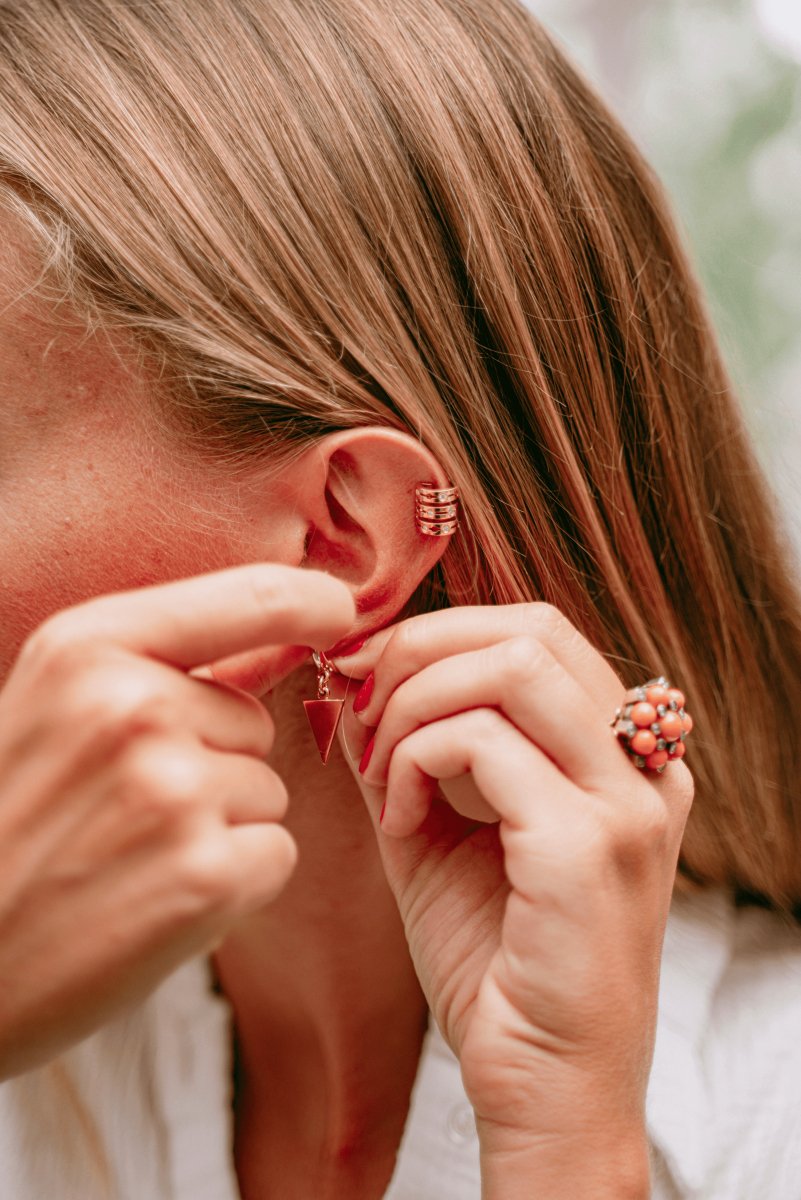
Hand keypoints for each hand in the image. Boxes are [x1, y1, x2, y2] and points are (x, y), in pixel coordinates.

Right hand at [0, 564, 353, 1078]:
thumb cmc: (10, 826)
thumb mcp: (56, 709)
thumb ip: (163, 662)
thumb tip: (285, 633)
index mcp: (88, 648)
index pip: (249, 596)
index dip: (310, 602)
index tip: (339, 611)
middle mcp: (133, 707)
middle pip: (253, 723)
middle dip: (210, 766)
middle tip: (123, 814)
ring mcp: (172, 791)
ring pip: (266, 792)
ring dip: (219, 829)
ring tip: (129, 859)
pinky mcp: (205, 876)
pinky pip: (276, 854)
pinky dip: (234, 885)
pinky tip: (156, 903)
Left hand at [333, 604, 691, 1178]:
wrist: (542, 1086)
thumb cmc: (496, 962)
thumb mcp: (438, 832)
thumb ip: (404, 749)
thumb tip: (348, 676)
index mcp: (623, 754)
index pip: (538, 632)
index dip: (440, 632)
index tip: (363, 673)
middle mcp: (644, 764)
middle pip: (532, 630)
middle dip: (422, 649)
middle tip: (359, 703)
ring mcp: (626, 802)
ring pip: (510, 668)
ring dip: (414, 702)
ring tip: (382, 772)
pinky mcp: (587, 846)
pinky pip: (480, 742)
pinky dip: (415, 761)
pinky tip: (400, 821)